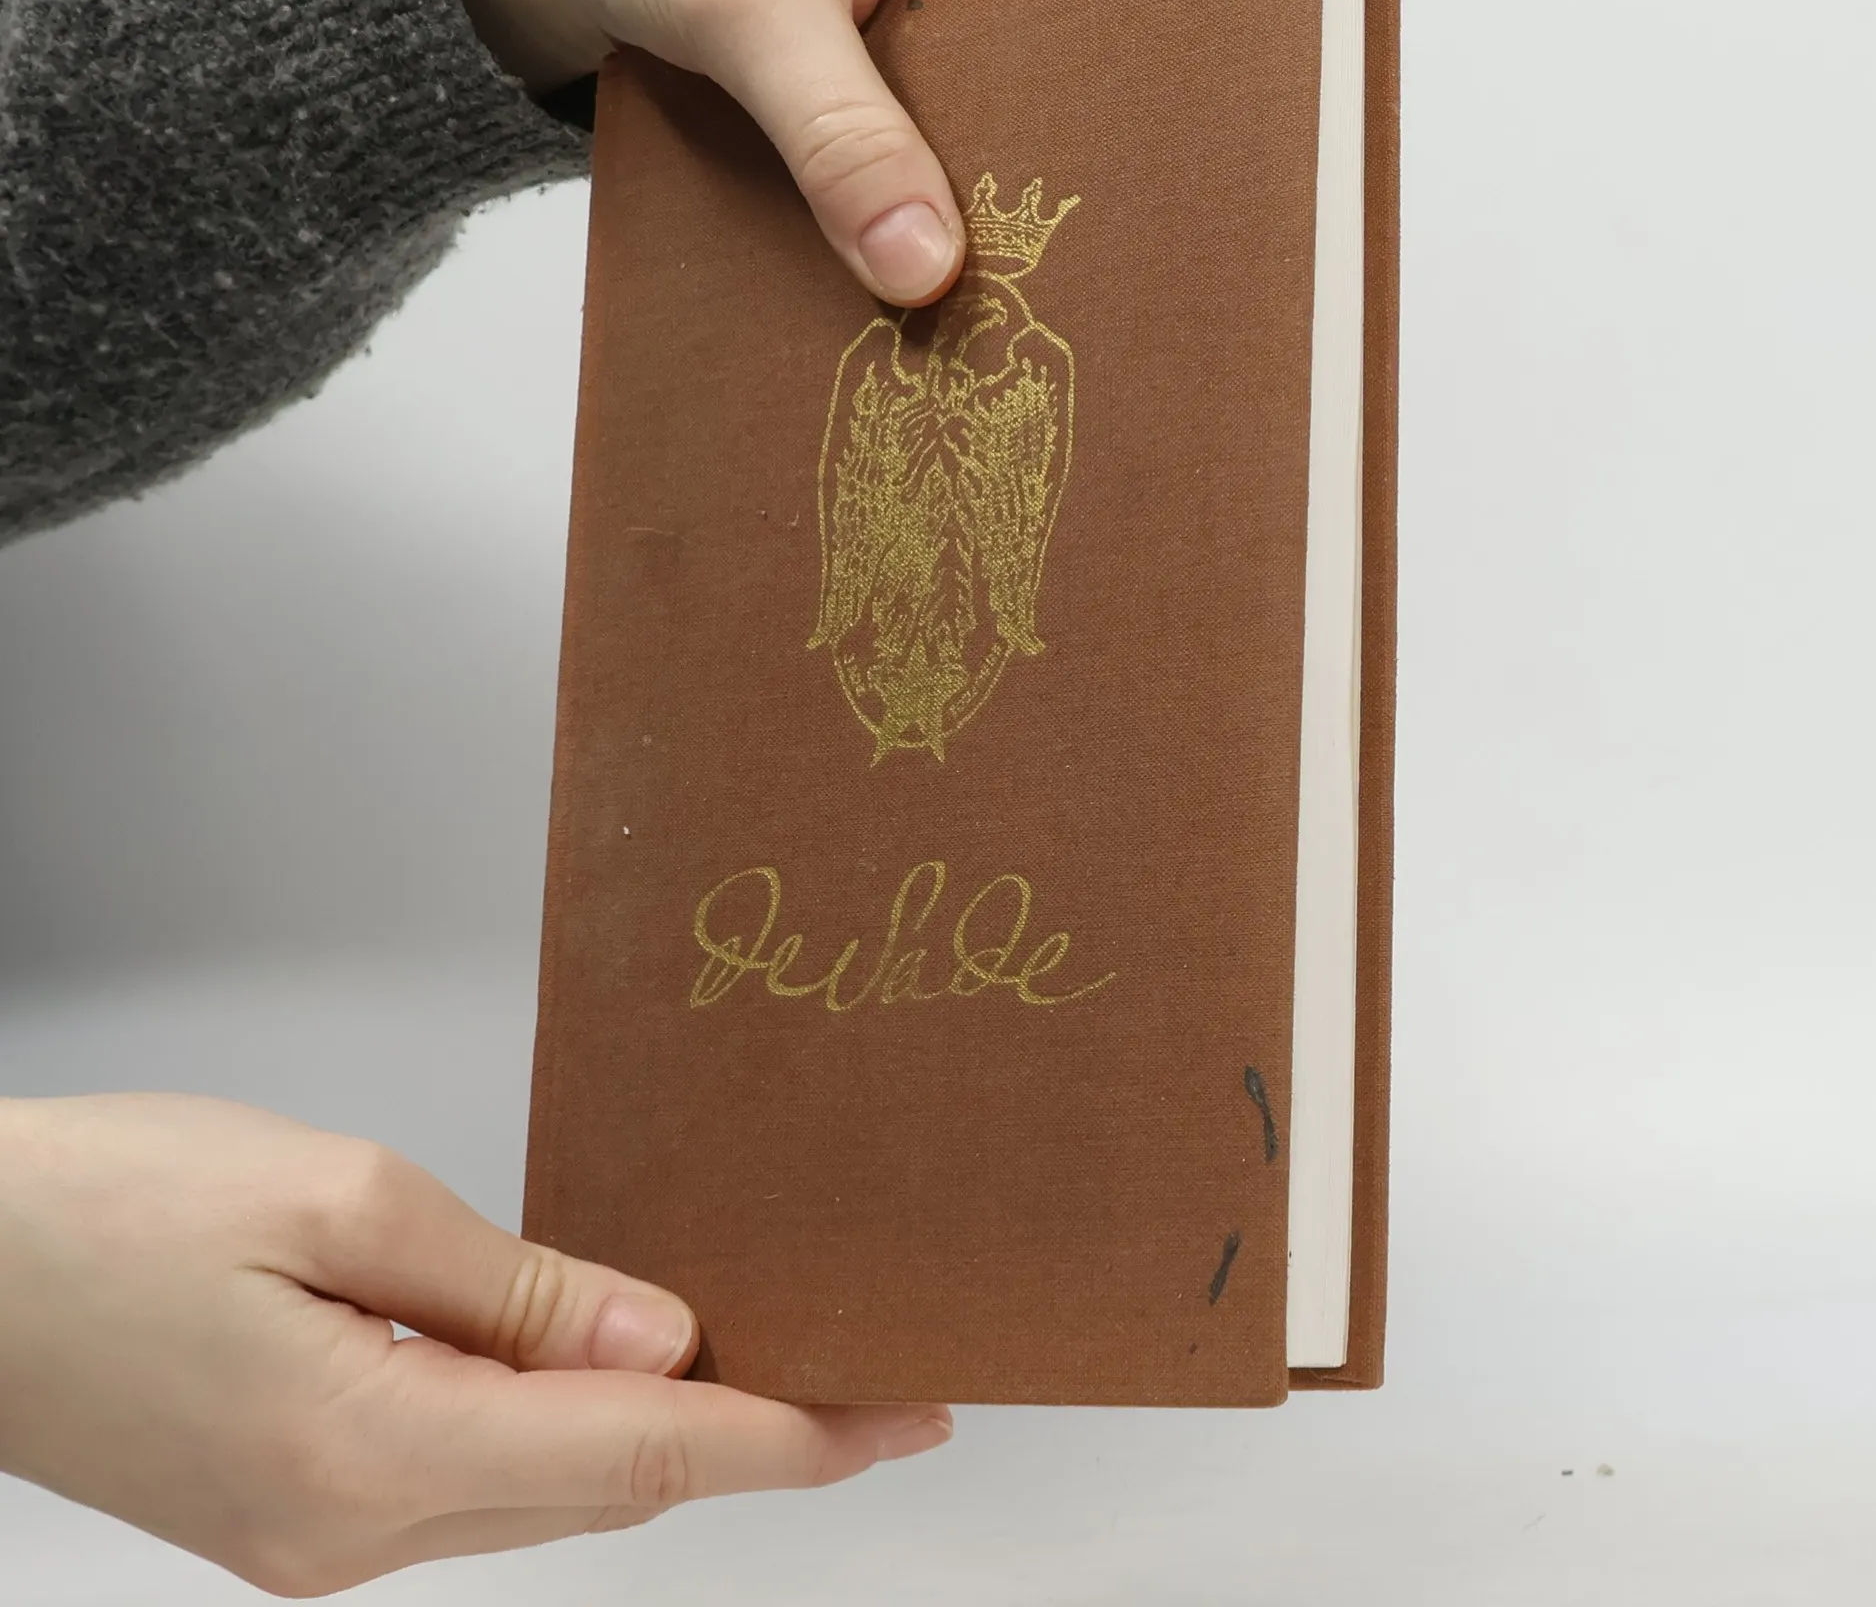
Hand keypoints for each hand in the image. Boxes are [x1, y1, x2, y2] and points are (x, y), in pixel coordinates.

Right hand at [0, 1094, 948, 1596]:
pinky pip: (469, 1479)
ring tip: (754, 1355)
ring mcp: (312, 1542)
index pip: (640, 1460)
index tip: (898, 1419)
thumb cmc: (108, 1207)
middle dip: (739, 1432)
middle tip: (853, 1364)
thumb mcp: (337, 1201)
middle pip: (601, 1489)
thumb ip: (515, 1287)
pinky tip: (596, 1365)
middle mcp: (347, 1537)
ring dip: (649, 1429)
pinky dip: (555, 1427)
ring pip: (541, 1490)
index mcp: (368, 1456)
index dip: (787, 1441)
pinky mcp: (288, 1513)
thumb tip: (658, 1341)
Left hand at [410, 0, 1220, 306]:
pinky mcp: (889, 82)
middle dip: (1155, 153)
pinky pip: (955, 153)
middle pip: (1129, 54)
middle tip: (1186, 272)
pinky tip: (963, 295)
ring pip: (1040, 118)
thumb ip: (834, 130)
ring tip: (1086, 310)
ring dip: (1048, 201)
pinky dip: (962, 213)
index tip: (1290, 145)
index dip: (1255, 30)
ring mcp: (942, 21)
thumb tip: (925, 271)